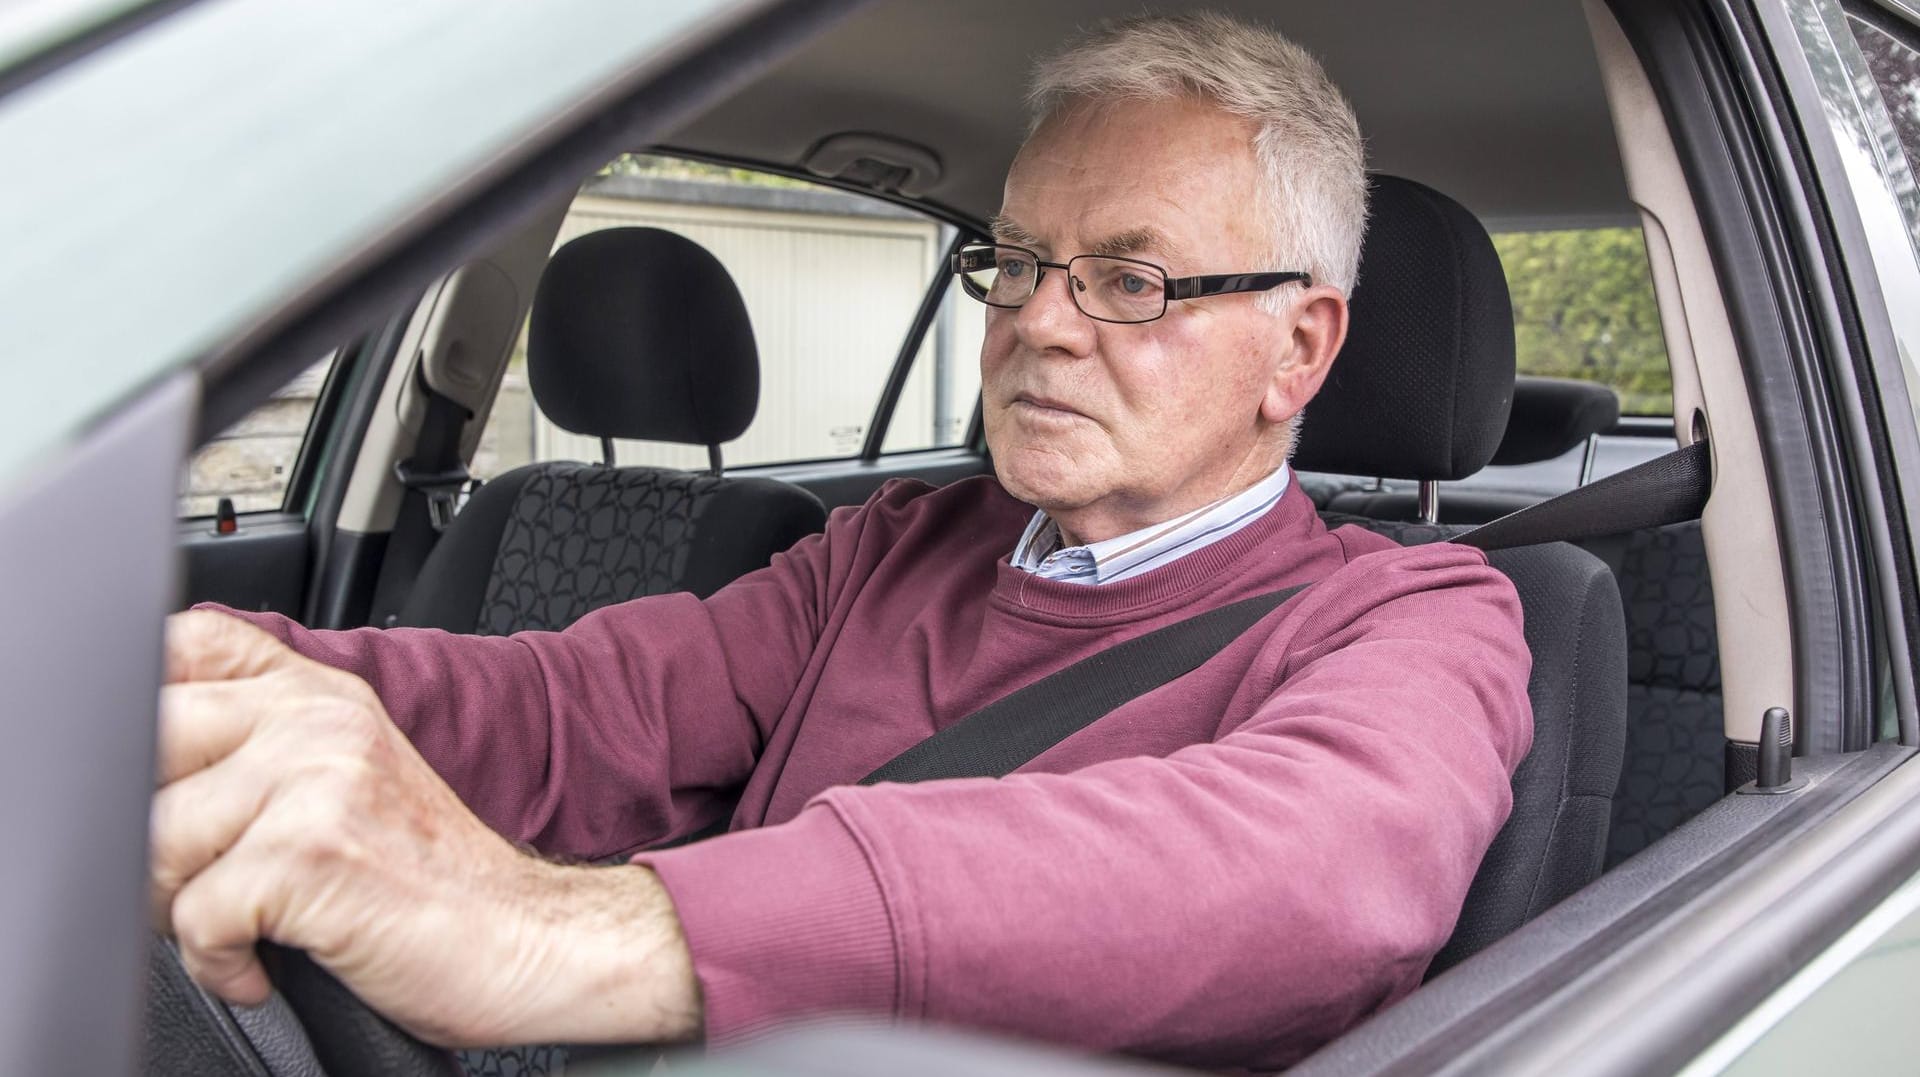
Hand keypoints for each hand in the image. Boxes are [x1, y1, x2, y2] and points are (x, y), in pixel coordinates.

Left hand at [150, 610, 701, 1045]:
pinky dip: (219, 964)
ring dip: (180, 909)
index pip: (187, 644)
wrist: (528, 943)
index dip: (140, 703)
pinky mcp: (312, 852)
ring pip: (155, 839)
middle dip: (149, 833)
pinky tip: (266, 964)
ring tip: (246, 926)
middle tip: (200, 880)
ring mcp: (317, 778)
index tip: (158, 778)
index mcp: (322, 694)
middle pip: (146, 743)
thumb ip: (266, 746)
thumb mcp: (352, 783)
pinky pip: (193, 916)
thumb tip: (141, 766)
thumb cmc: (436, 885)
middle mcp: (319, 718)